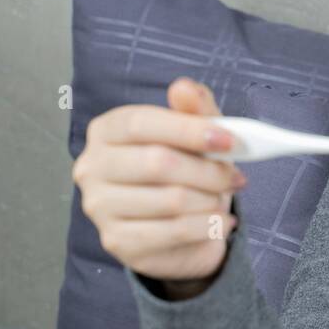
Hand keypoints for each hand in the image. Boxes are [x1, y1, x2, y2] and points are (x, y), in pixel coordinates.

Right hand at [71, 78, 245, 290]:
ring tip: (223, 199)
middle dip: (208, 171)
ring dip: (211, 200)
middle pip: (158, 163)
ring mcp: (100, 207)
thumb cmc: (183, 169)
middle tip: (236, 177)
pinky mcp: (116, 240)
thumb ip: (194, 110)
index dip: (188, 130)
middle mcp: (92, 167)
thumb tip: (184, 87)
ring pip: (170, 200)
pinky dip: (207, 226)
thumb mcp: (195, 135)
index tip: (229, 140)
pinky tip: (220, 222)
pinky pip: (173, 232)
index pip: (141, 124)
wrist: (176, 229)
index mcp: (106, 130)